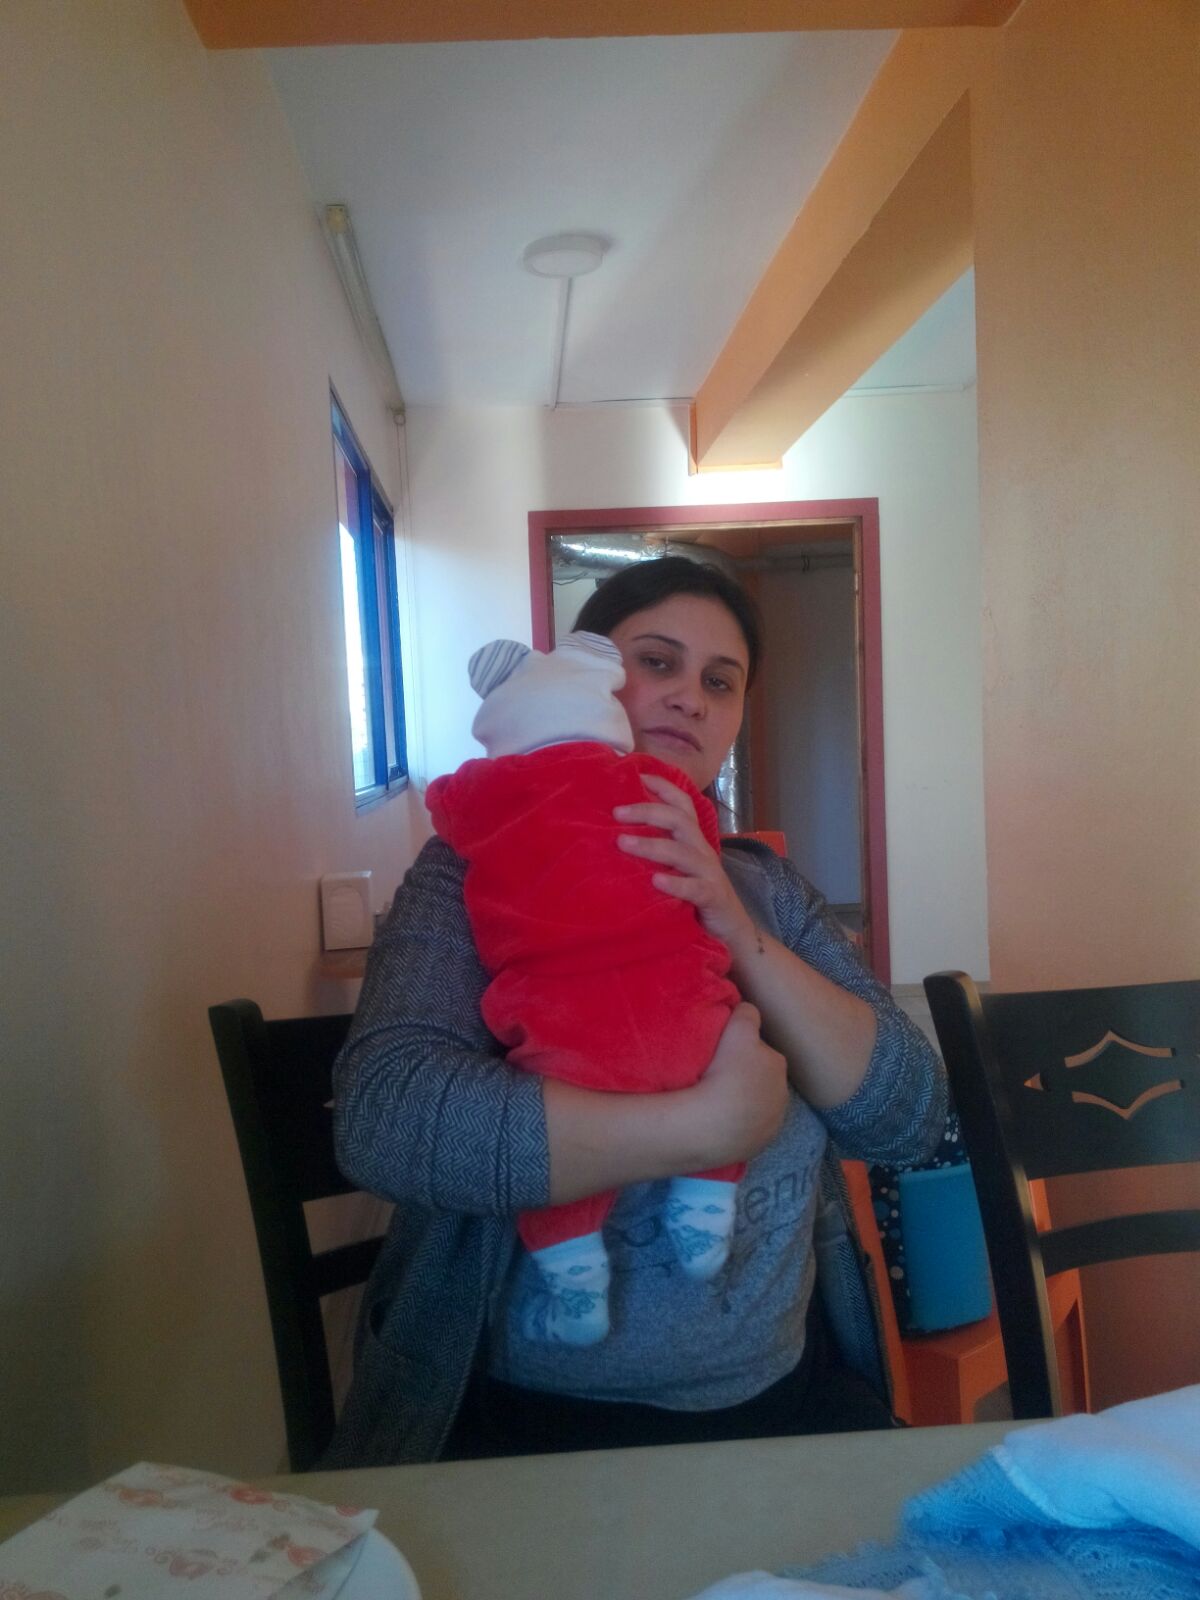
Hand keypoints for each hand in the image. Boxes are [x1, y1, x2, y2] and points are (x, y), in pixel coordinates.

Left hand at [614, 771, 758, 952]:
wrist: (730, 930)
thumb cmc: (694, 895)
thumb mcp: (676, 867)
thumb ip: (657, 849)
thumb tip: (617, 834)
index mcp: (693, 839)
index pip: (682, 803)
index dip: (662, 786)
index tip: (635, 775)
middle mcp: (701, 850)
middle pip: (679, 820)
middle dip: (647, 811)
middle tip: (616, 813)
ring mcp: (708, 872)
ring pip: (682, 852)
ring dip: (651, 845)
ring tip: (623, 843)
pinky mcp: (712, 897)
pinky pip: (695, 888)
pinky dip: (676, 883)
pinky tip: (656, 881)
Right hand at [688, 1002, 788, 1166]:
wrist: (710, 1125)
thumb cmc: (724, 1071)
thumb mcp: (737, 1028)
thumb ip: (746, 1013)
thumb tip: (747, 1010)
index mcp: (778, 1063)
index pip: (760, 1048)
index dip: (742, 1047)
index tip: (725, 1052)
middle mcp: (782, 1093)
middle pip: (760, 1077)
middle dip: (745, 1075)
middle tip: (718, 1075)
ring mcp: (771, 1123)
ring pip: (756, 1104)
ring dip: (742, 1100)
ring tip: (716, 1100)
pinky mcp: (758, 1145)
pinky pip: (747, 1128)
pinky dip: (737, 1123)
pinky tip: (719, 1120)